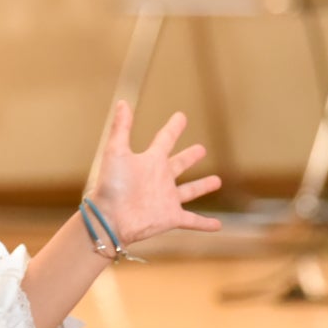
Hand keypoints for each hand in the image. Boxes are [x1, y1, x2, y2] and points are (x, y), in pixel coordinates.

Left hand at [89, 101, 221, 244]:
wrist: (109, 218)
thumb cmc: (111, 185)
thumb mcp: (116, 152)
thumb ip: (121, 128)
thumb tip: (122, 102)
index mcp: (149, 161)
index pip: (164, 140)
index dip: (173, 128)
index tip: (181, 116)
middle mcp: (160, 179)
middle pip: (178, 165)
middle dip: (189, 157)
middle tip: (201, 149)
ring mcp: (166, 199)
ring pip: (189, 191)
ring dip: (202, 187)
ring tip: (217, 181)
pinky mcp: (171, 218)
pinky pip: (192, 221)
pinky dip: (205, 224)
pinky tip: (218, 225)